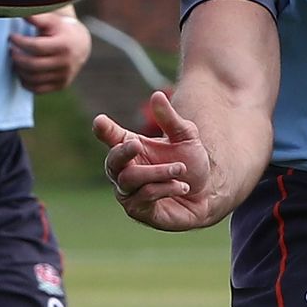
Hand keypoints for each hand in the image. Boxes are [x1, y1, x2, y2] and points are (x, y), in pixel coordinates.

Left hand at [10, 9, 90, 92]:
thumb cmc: (62, 30)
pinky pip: (38, 89)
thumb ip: (36, 18)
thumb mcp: (52, 21)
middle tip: (10, 50)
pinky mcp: (61, 85)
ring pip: (33, 78)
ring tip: (15, 59)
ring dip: (19, 70)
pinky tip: (22, 72)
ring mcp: (64, 76)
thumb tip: (20, 13)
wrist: (81, 45)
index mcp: (64, 45)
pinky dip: (26, 82)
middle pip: (33, 65)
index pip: (36, 47)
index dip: (20, 42)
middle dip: (17, 58)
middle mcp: (65, 63)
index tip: (11, 37)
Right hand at [93, 91, 213, 230]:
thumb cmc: (191, 161)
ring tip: (180, 169)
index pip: (111, 137)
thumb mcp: (185, 135)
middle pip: (112, 162)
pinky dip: (165, 188)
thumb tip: (157, 95)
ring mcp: (129, 192)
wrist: (207, 192)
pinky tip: (183, 186)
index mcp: (131, 147)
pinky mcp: (139, 211)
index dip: (104, 130)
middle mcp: (125, 170)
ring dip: (158, 173)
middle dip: (123, 152)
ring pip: (130, 179)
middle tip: (137, 144)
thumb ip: (170, 118)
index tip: (99, 121)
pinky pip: (145, 197)